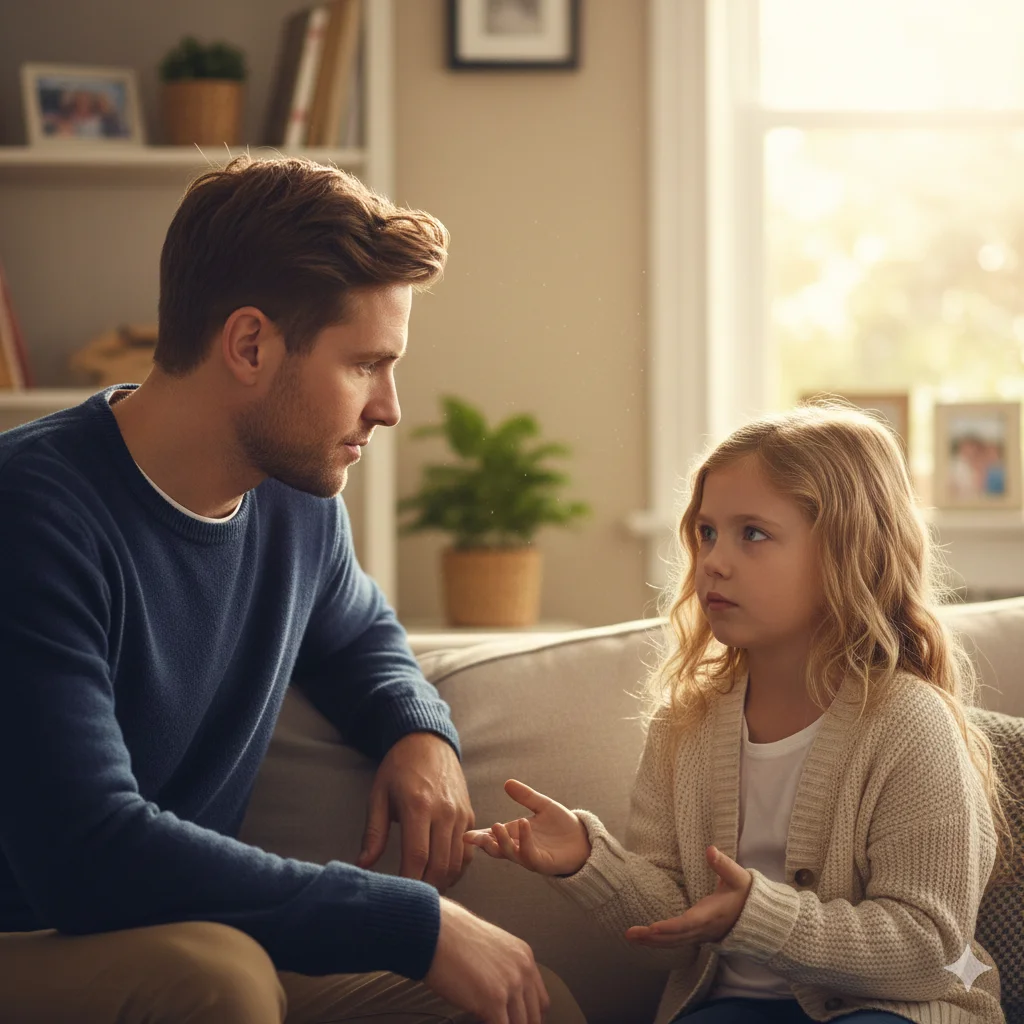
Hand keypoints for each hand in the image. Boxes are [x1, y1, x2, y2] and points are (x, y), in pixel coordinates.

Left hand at [357, 732, 474, 892]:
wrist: (428, 742)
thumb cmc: (399, 768)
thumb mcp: (379, 794)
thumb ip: (374, 832)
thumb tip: (364, 865)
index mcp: (419, 806)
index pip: (418, 857)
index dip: (409, 883)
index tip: (398, 897)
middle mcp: (445, 812)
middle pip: (441, 866)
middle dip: (426, 890)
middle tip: (411, 902)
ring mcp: (461, 814)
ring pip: (457, 863)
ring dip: (442, 883)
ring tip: (424, 892)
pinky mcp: (469, 815)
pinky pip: (467, 851)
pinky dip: (456, 868)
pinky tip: (440, 874)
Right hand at [424, 897, 550, 1023]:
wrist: (435, 931)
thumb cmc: (453, 936)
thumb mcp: (491, 947)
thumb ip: (503, 970)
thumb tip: (504, 998)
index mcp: (524, 956)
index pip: (541, 1001)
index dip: (531, 1018)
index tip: (521, 1022)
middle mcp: (522, 970)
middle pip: (534, 1017)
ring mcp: (510, 986)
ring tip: (490, 1023)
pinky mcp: (494, 1001)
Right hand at [462, 779, 591, 876]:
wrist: (584, 839)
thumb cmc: (562, 825)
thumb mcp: (543, 806)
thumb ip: (526, 797)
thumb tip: (507, 783)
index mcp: (516, 835)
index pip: (493, 837)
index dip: (479, 837)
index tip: (465, 836)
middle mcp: (520, 848)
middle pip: (497, 849)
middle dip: (485, 843)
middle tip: (475, 836)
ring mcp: (531, 857)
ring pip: (511, 854)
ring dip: (502, 842)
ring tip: (497, 825)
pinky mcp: (544, 863)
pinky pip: (530, 854)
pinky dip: (525, 840)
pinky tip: (524, 824)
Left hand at [625, 845, 752, 946]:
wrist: (757, 917)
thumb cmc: (745, 894)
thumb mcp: (738, 877)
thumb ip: (723, 864)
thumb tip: (710, 849)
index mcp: (711, 914)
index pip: (688, 923)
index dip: (670, 927)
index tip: (653, 927)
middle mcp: (704, 929)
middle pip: (676, 937)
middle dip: (653, 937)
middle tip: (630, 934)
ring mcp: (700, 935)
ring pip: (674, 942)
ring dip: (652, 942)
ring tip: (631, 937)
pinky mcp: (697, 936)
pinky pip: (677, 942)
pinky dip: (661, 942)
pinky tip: (646, 939)